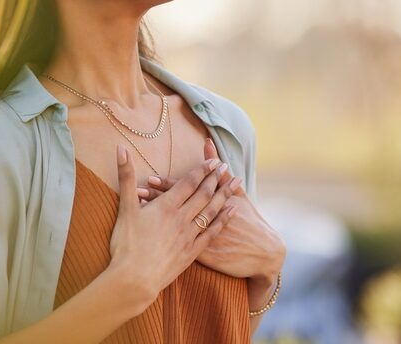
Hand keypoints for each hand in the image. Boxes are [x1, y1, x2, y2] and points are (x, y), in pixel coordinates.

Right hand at [107, 143, 238, 306]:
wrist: (134, 279)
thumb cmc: (126, 244)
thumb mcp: (124, 208)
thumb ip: (126, 177)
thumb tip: (121, 148)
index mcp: (166, 206)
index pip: (188, 183)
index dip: (201, 170)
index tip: (213, 161)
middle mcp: (181, 218)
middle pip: (203, 194)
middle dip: (216, 178)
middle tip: (226, 166)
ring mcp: (189, 235)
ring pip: (212, 211)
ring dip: (225, 195)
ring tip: (236, 183)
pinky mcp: (192, 252)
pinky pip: (212, 232)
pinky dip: (224, 220)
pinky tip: (233, 211)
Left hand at [138, 138, 285, 282]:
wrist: (263, 253)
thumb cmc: (249, 220)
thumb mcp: (238, 195)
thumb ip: (220, 171)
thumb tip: (207, 143)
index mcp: (211, 203)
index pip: (185, 191)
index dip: (167, 185)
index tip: (150, 177)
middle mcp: (204, 219)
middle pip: (176, 207)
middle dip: (156, 199)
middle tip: (137, 191)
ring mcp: (201, 238)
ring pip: (172, 226)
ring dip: (155, 218)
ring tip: (139, 209)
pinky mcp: (201, 256)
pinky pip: (177, 246)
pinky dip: (163, 239)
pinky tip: (148, 236)